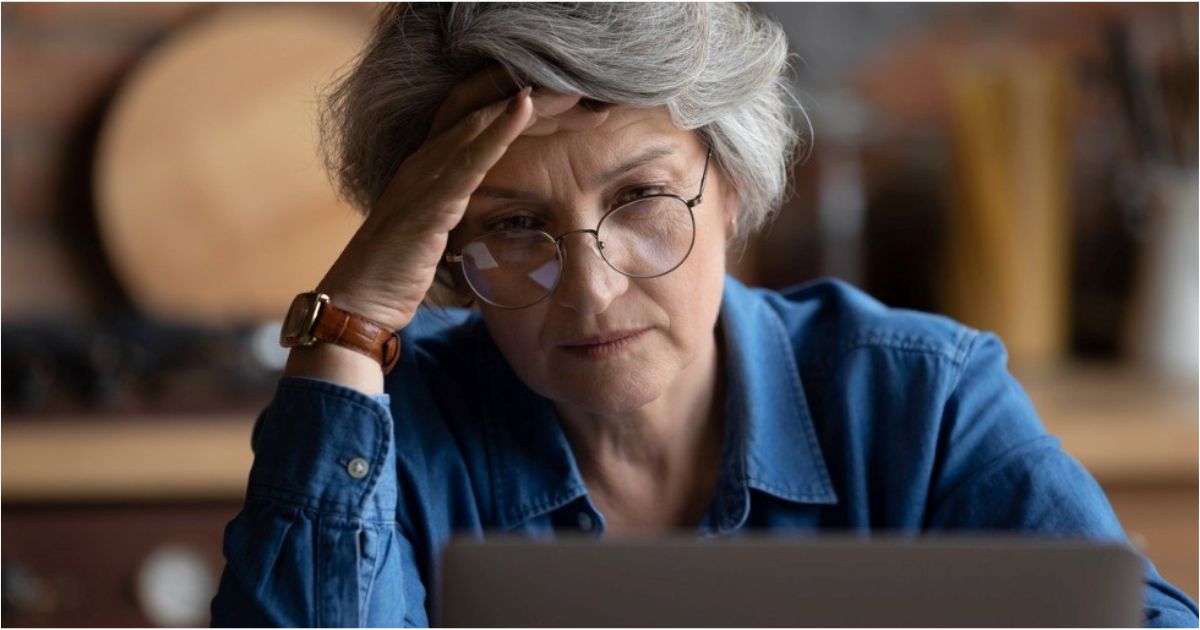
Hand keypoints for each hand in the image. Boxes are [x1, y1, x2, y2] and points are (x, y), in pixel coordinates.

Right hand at [314, 70, 610, 331]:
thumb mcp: (438, 233)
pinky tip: (526, 105)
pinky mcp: (429, 201)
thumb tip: (494, 219)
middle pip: (485, 111)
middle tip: (585, 90)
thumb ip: (459, 214)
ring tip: (571, 89)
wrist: (360, 302)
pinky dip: (499, 128)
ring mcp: (424, 176)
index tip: (568, 100)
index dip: (520, 103)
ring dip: (530, 105)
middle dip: (536, 97)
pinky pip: (469, 157)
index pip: (478, 118)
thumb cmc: (399, 272)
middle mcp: (424, 159)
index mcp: (428, 166)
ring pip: (482, 123)